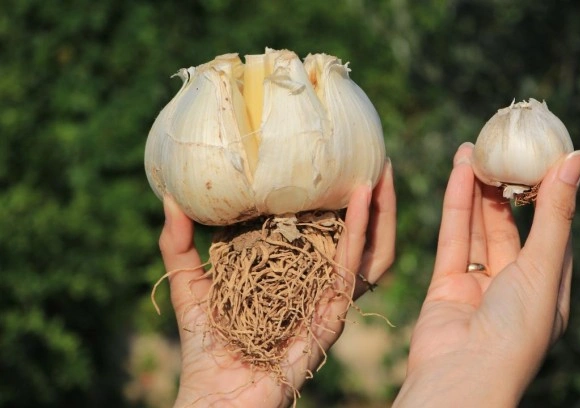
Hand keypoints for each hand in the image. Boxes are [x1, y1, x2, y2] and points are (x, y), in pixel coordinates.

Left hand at [159, 160, 394, 407]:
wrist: (216, 397)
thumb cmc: (205, 347)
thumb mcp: (189, 283)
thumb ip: (179, 244)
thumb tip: (170, 196)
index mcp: (286, 274)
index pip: (312, 228)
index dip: (326, 195)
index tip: (333, 157)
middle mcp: (310, 282)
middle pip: (345, 233)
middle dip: (364, 198)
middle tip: (371, 156)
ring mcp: (324, 298)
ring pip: (359, 246)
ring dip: (372, 208)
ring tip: (378, 169)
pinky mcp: (331, 314)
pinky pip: (348, 268)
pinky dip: (357, 233)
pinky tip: (360, 199)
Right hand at [393, 143, 579, 406]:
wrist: (462, 375)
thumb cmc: (515, 329)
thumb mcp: (544, 265)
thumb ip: (555, 212)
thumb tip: (577, 157)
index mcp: (550, 288)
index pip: (553, 230)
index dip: (548, 192)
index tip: (543, 153)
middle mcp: (516, 286)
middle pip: (512, 226)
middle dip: (507, 187)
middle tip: (502, 146)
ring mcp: (479, 286)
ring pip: (479, 228)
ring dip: (477, 189)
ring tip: (473, 148)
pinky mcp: (447, 284)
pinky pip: (453, 237)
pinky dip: (456, 204)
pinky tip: (458, 170)